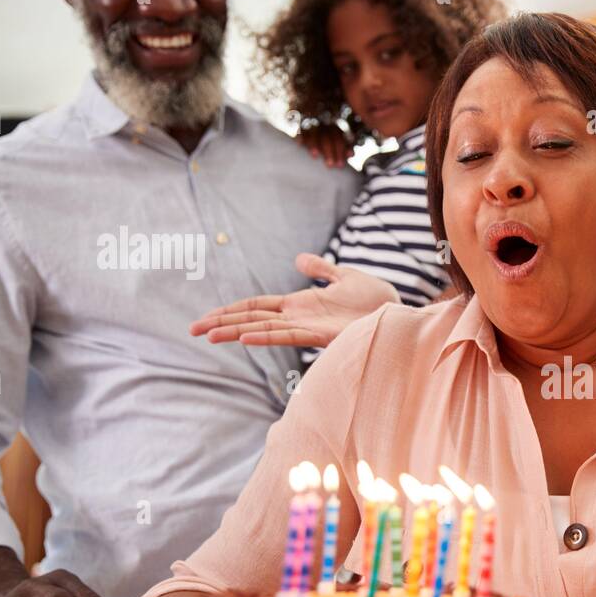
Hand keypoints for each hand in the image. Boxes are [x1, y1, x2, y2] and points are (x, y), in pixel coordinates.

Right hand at [190, 254, 399, 347]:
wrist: (401, 313)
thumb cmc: (377, 299)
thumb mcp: (345, 277)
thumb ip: (321, 270)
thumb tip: (299, 259)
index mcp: (301, 305)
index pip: (258, 307)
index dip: (232, 309)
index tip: (207, 318)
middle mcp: (299, 318)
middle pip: (253, 318)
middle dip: (223, 323)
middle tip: (194, 330)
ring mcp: (309, 328)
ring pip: (264, 330)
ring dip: (236, 332)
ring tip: (210, 335)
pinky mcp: (323, 335)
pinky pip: (289, 336)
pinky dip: (267, 336)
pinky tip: (246, 337)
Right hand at [296, 122, 352, 168]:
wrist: (309, 132)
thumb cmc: (329, 145)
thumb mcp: (338, 146)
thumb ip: (345, 149)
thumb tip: (351, 153)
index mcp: (334, 129)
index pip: (339, 139)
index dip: (340, 152)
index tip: (340, 165)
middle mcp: (323, 126)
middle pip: (327, 137)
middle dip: (329, 151)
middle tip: (330, 165)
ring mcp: (312, 125)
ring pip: (313, 133)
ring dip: (314, 143)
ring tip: (314, 155)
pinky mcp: (301, 126)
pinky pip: (300, 129)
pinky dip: (300, 136)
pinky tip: (300, 144)